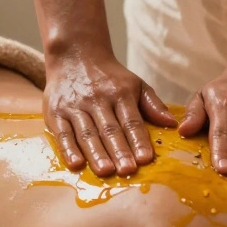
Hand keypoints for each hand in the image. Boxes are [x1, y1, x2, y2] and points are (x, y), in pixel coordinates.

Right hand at [44, 53, 176, 176]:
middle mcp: (98, 100)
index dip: (138, 140)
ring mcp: (75, 106)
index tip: (146, 159)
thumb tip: (171, 123)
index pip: (131, 120)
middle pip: (110, 129)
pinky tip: (76, 164)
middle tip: (128, 170)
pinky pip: (62, 133)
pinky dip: (68, 149)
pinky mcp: (55, 112)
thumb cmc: (108, 76)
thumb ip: (153, 104)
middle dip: (119, 150)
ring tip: (105, 171)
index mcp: (120, 93)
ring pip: (87, 133)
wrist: (74, 54)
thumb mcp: (134, 84)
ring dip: (96, 153)